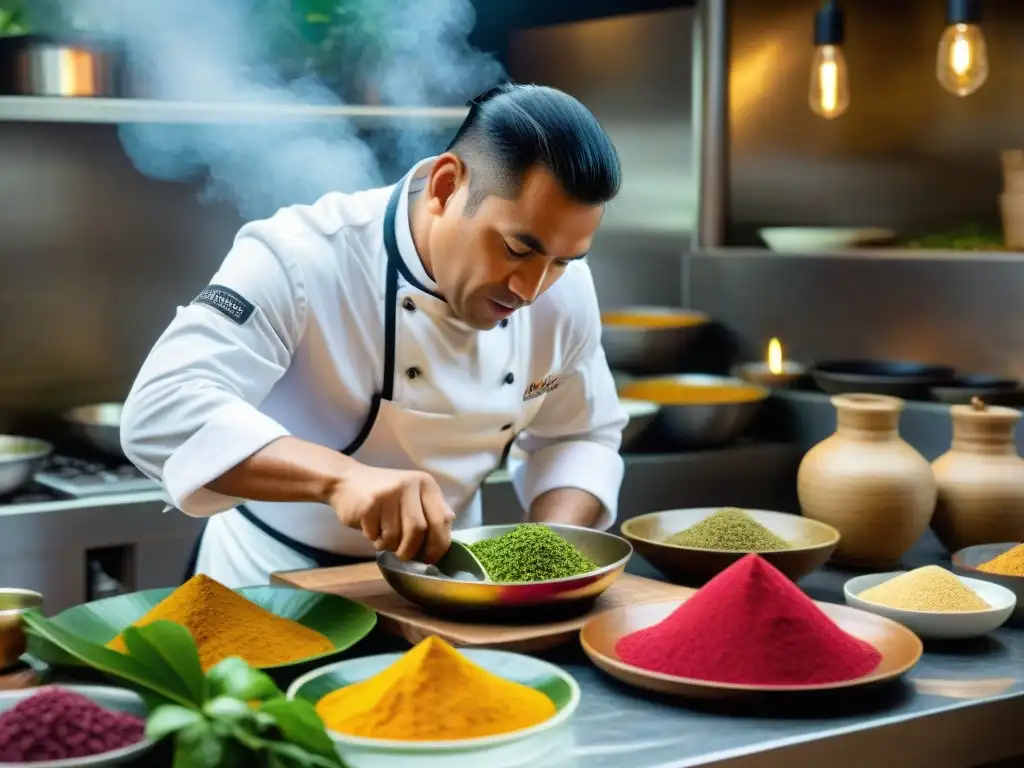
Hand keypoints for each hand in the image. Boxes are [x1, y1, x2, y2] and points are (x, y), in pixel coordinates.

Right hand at [328, 466, 454, 562]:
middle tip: (403, 555)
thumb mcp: (412, 495)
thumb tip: (448, 526)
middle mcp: (409, 485)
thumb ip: (431, 509)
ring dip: (388, 545)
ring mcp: (388, 493)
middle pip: (418, 531)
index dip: (438, 544)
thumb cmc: (384, 494)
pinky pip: (376, 535)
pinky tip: (370, 527)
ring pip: (396, 536)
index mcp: (425, 484)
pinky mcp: (369, 504)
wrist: (345, 480)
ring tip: (382, 536)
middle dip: (410, 550)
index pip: (440, 520)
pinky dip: (374, 538)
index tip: (431, 559)